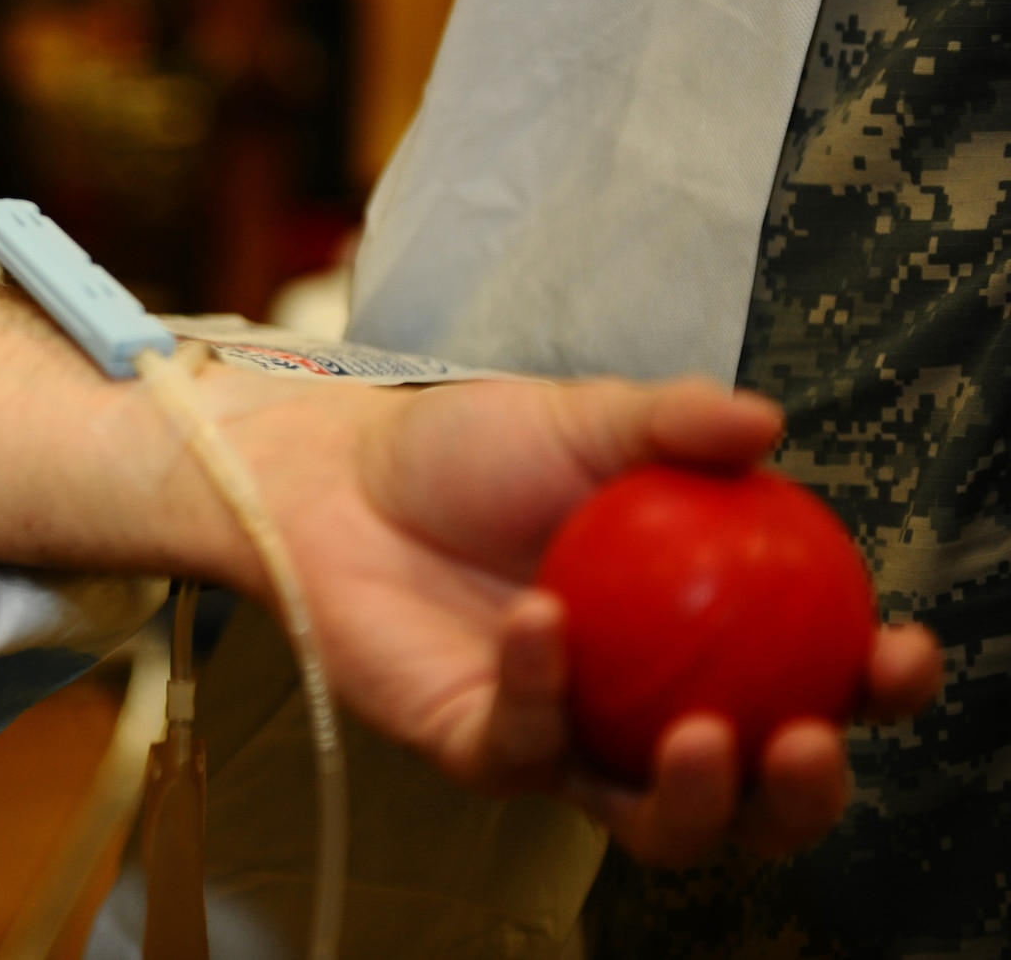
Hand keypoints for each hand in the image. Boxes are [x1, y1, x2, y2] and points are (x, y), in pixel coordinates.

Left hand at [190, 371, 942, 866]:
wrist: (342, 475)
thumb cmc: (469, 450)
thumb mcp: (584, 418)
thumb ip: (673, 421)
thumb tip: (766, 422)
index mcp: (697, 631)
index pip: (812, 677)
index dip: (873, 685)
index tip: (899, 649)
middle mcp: (642, 702)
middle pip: (752, 795)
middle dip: (802, 798)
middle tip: (804, 741)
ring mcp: (564, 738)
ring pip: (653, 821)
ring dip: (697, 803)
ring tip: (704, 736)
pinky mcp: (479, 749)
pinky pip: (528, 745)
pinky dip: (544, 687)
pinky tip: (543, 619)